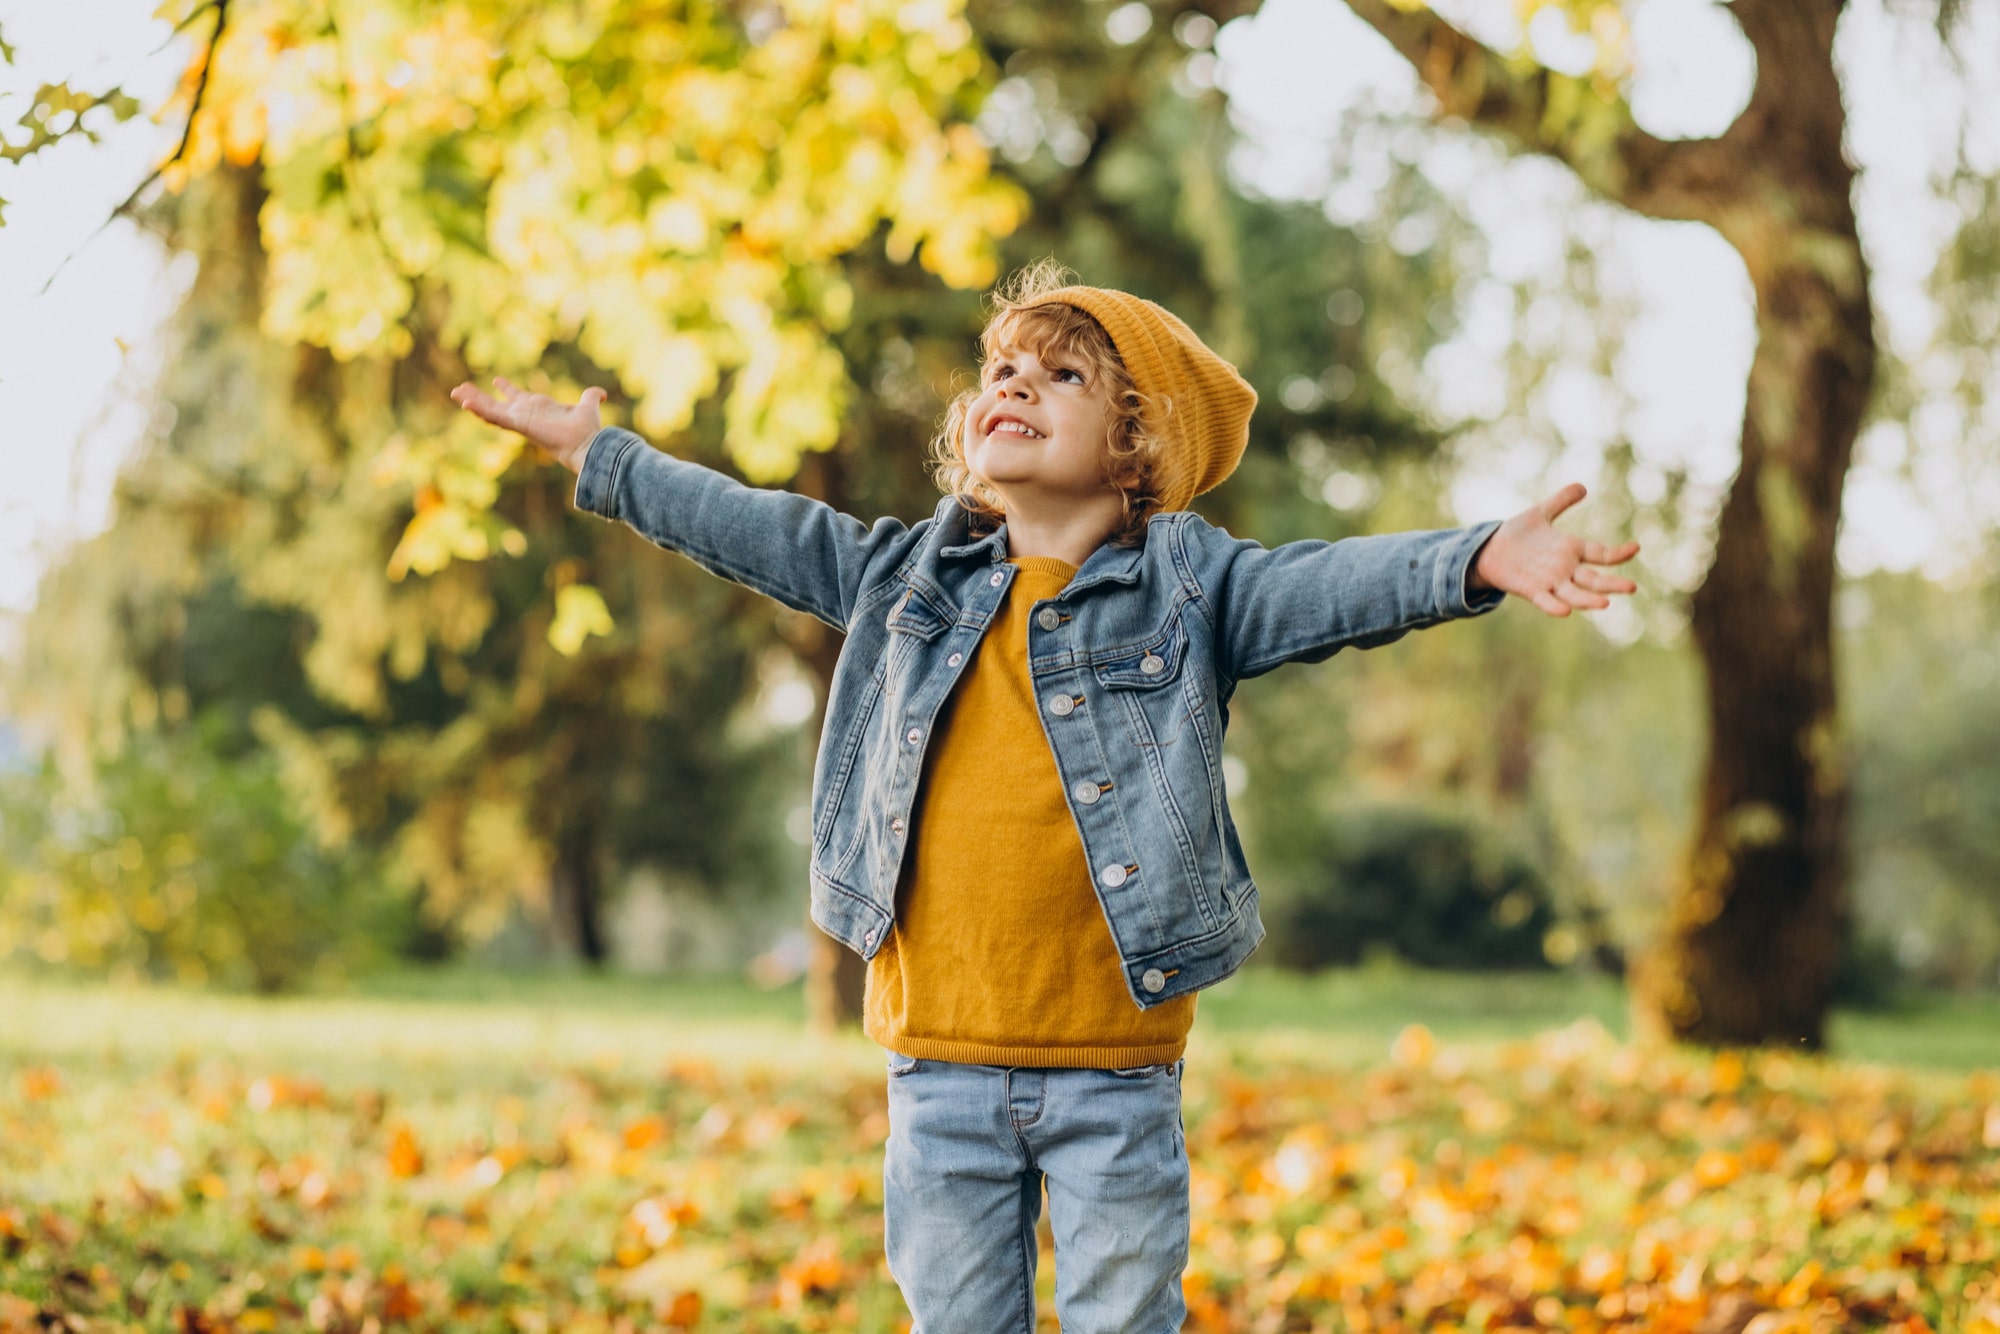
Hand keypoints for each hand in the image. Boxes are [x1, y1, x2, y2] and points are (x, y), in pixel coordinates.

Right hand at [450, 377, 607, 474]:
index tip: (496, 379)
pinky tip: (465, 404)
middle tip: (460, 389)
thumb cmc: (588, 430)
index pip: (517, 398)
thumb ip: (590, 397)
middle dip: (479, 396)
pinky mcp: (520, 425)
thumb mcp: (587, 407)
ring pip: (491, 410)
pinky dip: (481, 410)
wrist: (588, 444)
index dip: (507, 388)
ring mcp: (521, 421)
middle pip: (497, 404)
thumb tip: (600, 393)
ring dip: (473, 401)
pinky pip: (496, 418)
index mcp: (537, 409)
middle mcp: (526, 415)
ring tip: (456, 393)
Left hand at [1470, 482, 1638, 616]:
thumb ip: (1561, 501)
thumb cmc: (1517, 534)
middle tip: (1632, 587)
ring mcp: (1550, 581)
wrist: (1489, 550)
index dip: (1618, 553)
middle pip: (1593, 579)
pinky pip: (1545, 601)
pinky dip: (1555, 606)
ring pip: (1574, 594)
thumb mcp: (1540, 513)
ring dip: (1589, 600)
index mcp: (1571, 550)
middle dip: (1612, 584)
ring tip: (1606, 603)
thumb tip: (1582, 486)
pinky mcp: (1531, 590)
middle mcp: (1565, 569)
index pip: (1600, 554)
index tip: (1635, 547)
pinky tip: (1566, 611)